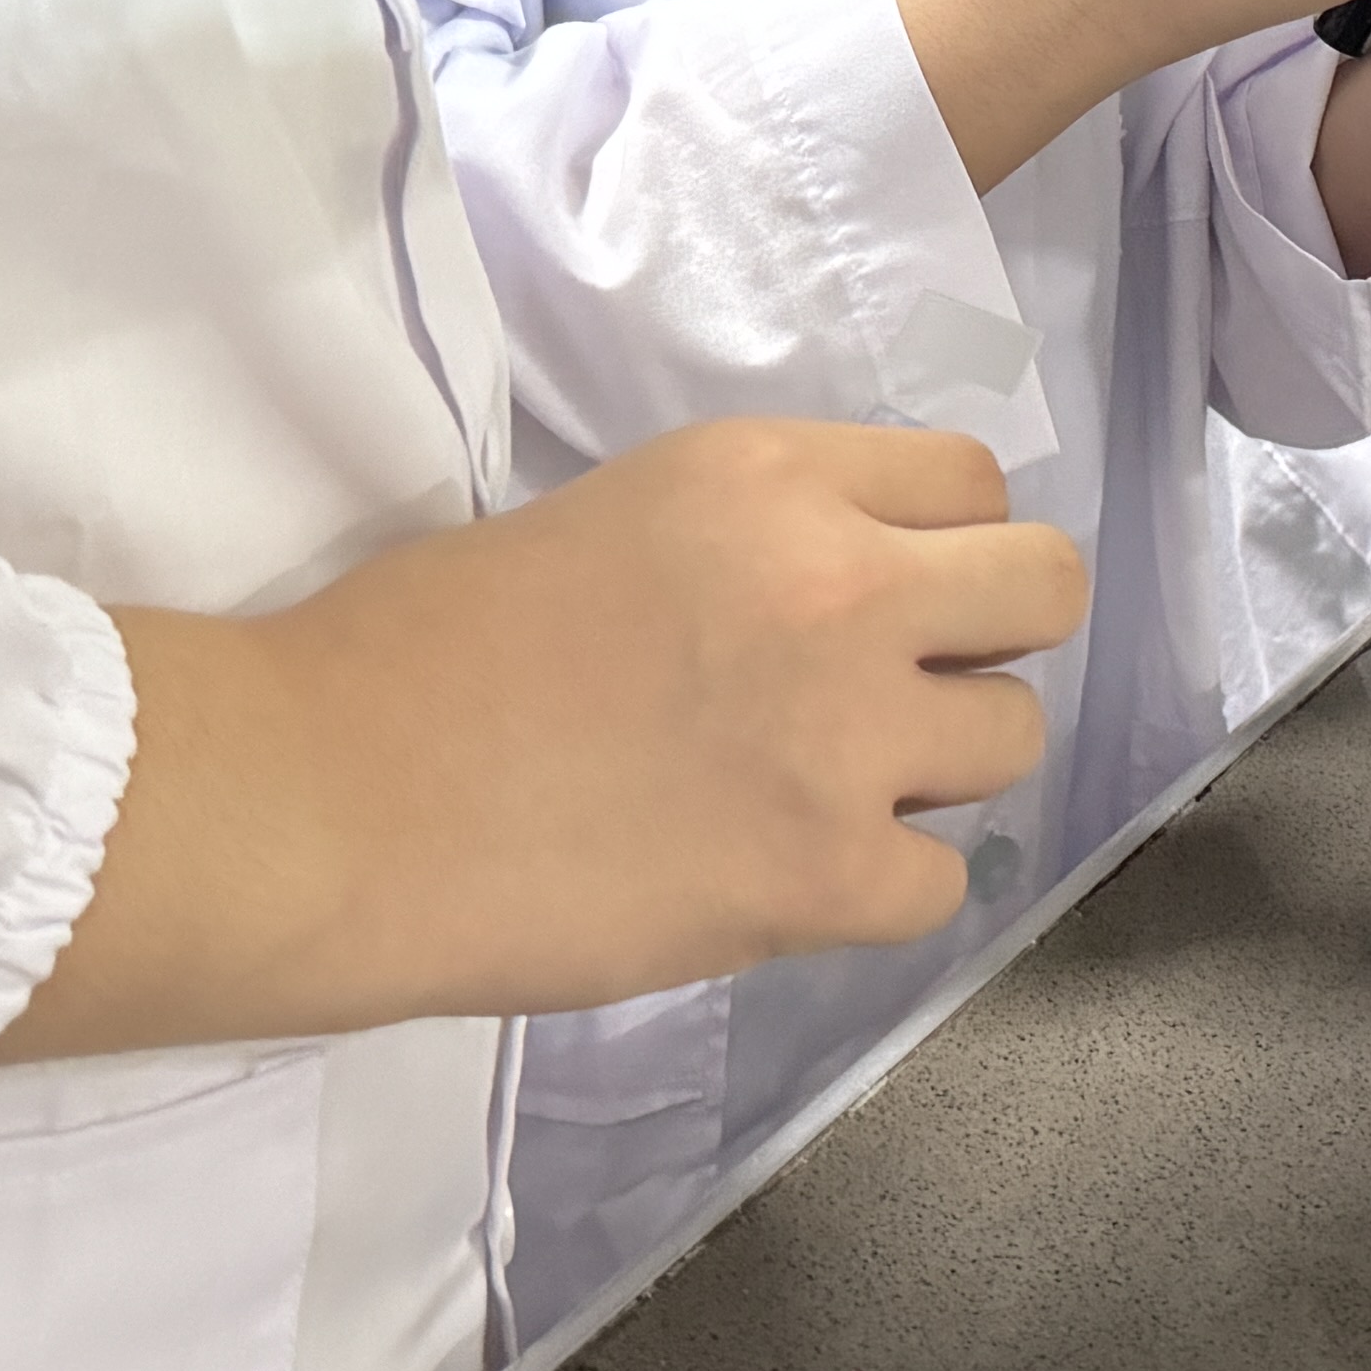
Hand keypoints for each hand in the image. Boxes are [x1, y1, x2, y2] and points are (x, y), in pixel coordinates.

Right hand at [0, 417, 1089, 1058]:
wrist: (326, 801)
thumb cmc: (415, 653)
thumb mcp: (613, 519)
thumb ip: (748, 543)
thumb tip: (826, 595)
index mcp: (768, 476)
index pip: (972, 481)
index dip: (936, 546)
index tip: (882, 594)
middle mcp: (834, 584)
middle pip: (1044, 589)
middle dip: (986, 639)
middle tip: (898, 691)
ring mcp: (841, 737)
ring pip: (1011, 740)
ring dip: (934, 770)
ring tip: (823, 792)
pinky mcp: (821, 877)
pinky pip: (940, 888)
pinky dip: (873, 893)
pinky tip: (779, 881)